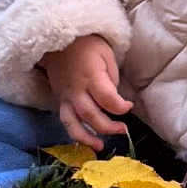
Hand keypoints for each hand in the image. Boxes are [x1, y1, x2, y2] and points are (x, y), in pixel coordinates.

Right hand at [39, 34, 132, 150]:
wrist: (57, 40)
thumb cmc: (86, 45)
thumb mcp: (106, 53)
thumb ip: (111, 77)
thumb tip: (114, 99)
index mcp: (90, 75)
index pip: (107, 98)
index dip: (120, 107)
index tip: (129, 106)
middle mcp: (76, 89)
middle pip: (91, 115)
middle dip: (108, 126)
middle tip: (123, 130)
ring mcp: (65, 96)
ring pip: (73, 123)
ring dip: (87, 138)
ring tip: (100, 147)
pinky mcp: (59, 100)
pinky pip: (65, 120)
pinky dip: (74, 133)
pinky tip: (85, 141)